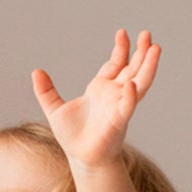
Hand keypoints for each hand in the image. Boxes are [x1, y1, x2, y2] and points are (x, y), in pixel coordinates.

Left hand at [32, 29, 160, 169]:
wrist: (80, 159)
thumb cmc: (72, 137)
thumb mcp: (55, 110)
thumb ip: (46, 91)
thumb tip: (35, 72)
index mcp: (101, 89)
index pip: (116, 63)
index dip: (121, 48)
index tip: (122, 32)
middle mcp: (114, 94)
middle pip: (132, 69)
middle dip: (141, 52)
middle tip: (147, 34)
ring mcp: (119, 106)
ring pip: (139, 82)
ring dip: (148, 67)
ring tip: (156, 49)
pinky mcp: (119, 121)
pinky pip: (127, 106)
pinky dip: (130, 96)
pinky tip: (132, 86)